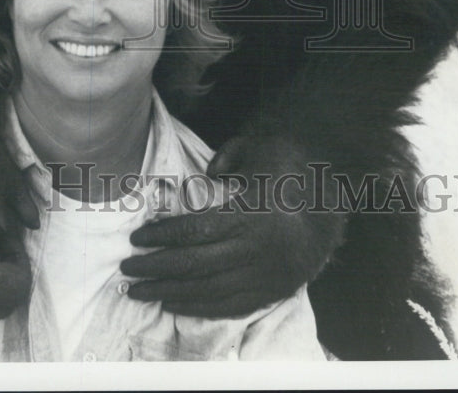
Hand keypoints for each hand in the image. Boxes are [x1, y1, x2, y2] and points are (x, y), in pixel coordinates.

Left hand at [120, 133, 346, 317]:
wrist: (330, 207)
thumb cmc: (287, 172)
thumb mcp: (259, 149)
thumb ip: (227, 157)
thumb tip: (204, 178)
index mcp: (250, 213)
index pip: (195, 230)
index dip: (162, 236)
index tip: (137, 238)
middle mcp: (255, 248)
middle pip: (195, 264)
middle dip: (155, 268)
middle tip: (127, 270)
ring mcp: (262, 275)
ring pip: (207, 290)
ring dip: (168, 292)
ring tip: (140, 291)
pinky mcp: (269, 292)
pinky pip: (228, 306)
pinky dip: (198, 308)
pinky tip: (174, 303)